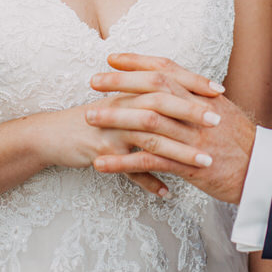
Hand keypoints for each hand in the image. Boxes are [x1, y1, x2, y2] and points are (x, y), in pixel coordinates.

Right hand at [32, 94, 222, 176]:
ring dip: (180, 152)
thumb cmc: (94, 118)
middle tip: (217, 121)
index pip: (166, 78)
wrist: (53, 134)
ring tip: (204, 163)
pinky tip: (168, 193)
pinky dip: (150, 182)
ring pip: (151, 138)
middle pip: (162, 104)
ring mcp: (113, 129)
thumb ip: (147, 100)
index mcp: (131, 90)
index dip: (192, 82)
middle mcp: (123, 105)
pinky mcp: (102, 152)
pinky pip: (131, 170)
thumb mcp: (120, 104)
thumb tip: (180, 99)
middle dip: (191, 112)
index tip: (218, 90)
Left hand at [87, 54, 256, 203]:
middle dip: (120, 83)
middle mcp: (197, 112)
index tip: (113, 58)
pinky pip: (150, 162)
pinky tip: (101, 163)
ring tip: (89, 118)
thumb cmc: (241, 142)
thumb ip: (198, 98)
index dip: (138, 61)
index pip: (167, 69)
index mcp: (203, 96)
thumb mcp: (223, 111)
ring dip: (115, 119)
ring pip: (148, 123)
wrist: (264, 172)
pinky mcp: (188, 166)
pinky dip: (123, 162)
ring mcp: (192, 138)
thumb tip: (175, 86)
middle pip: (153, 89)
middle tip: (93, 81)